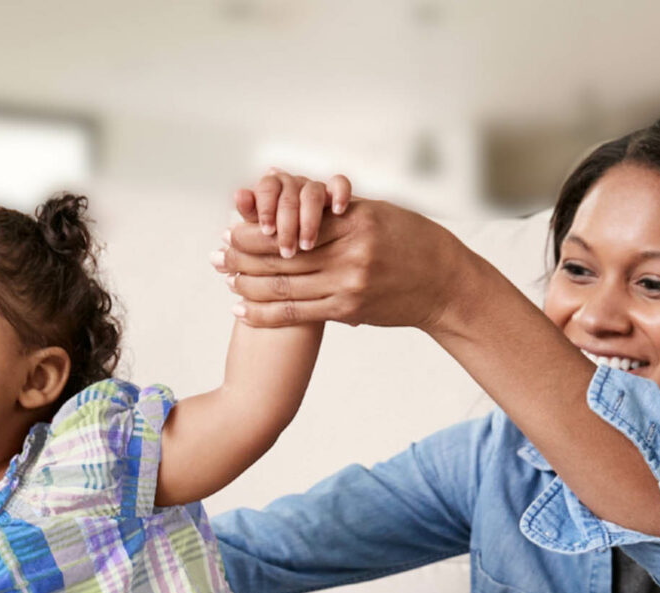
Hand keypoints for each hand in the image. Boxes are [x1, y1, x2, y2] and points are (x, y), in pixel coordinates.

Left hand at [216, 174, 467, 333]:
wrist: (444, 285)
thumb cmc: (413, 243)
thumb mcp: (378, 216)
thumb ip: (339, 215)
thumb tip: (301, 211)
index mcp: (353, 222)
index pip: (292, 223)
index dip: (257, 226)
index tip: (232, 224)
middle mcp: (349, 254)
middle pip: (282, 255)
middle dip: (243, 255)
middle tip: (215, 254)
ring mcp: (347, 286)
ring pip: (284, 286)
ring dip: (247, 284)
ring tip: (223, 279)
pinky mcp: (347, 311)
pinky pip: (297, 313)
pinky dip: (265, 313)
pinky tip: (241, 309)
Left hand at [234, 168, 351, 257]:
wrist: (329, 241)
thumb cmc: (288, 243)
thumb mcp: (267, 239)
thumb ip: (248, 237)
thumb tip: (220, 247)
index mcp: (274, 191)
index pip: (267, 187)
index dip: (263, 208)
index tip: (264, 232)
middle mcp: (296, 186)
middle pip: (287, 194)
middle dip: (284, 225)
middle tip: (285, 251)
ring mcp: (320, 191)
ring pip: (311, 191)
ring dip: (307, 218)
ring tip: (306, 244)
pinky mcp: (344, 196)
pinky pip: (341, 183)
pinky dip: (339, 192)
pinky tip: (337, 210)